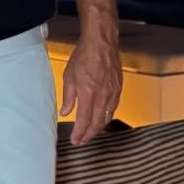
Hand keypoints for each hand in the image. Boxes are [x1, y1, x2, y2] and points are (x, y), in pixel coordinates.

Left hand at [59, 24, 122, 144]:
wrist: (101, 43)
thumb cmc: (85, 56)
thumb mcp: (69, 77)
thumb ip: (68, 97)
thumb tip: (65, 111)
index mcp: (88, 93)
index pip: (84, 121)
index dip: (79, 133)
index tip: (75, 140)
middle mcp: (102, 95)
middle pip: (97, 123)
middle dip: (89, 135)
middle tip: (82, 140)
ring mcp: (112, 93)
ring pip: (106, 118)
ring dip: (98, 128)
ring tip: (90, 132)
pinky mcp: (118, 89)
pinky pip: (113, 108)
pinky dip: (106, 117)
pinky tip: (101, 118)